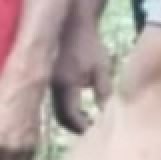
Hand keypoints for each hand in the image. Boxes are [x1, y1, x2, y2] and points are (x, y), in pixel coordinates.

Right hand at [51, 16, 112, 134]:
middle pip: (61, 119)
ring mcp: (50, 87)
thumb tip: (110, 113)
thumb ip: (104, 92)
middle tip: (92, 132)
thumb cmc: (89, 46)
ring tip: (88, 123)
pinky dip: (69, 112)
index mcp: (65, 86)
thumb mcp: (100, 69)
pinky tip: (82, 110)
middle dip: (76, 128)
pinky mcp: (52, 84)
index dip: (82, 127)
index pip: (70, 116)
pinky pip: (58, 105)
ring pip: (58, 113)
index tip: (96, 132)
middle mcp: (54, 89)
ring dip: (72, 121)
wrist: (73, 27)